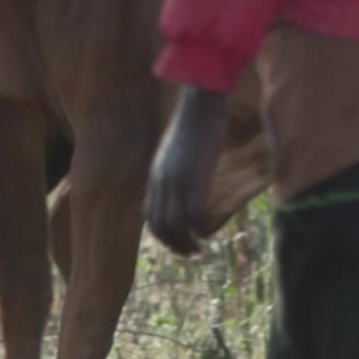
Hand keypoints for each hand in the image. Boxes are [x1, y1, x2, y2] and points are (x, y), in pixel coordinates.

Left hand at [146, 88, 231, 256]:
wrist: (199, 105)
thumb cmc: (194, 121)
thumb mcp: (177, 151)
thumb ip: (176, 168)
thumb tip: (186, 180)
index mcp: (156, 175)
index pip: (150, 214)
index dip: (162, 233)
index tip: (176, 240)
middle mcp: (162, 182)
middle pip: (160, 225)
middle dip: (174, 245)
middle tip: (191, 253)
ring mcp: (177, 182)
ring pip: (175, 226)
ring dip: (186, 243)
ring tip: (199, 251)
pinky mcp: (195, 180)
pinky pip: (195, 216)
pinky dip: (200, 229)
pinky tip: (208, 232)